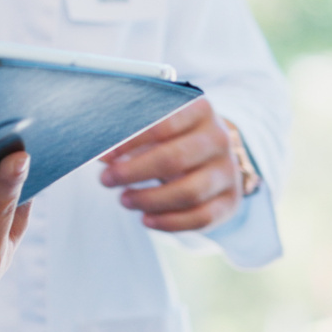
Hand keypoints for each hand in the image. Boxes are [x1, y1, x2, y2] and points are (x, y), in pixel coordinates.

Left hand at [98, 98, 244, 231]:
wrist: (212, 155)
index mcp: (199, 109)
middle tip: (106, 180)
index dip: (130, 141)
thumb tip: (101, 155)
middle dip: (134, 172)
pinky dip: (170, 222)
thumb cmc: (172, 137)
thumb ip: (128, 136)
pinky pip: (201, 217)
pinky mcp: (231, 200)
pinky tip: (146, 219)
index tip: (103, 155)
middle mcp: (219, 138)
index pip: (163, 124)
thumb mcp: (154, 127)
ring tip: (124, 200)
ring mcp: (228, 171)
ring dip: (149, 199)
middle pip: (174, 159)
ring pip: (189, 192)